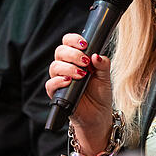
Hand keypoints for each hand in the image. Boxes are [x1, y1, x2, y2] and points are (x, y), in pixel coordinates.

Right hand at [46, 33, 112, 151]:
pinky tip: (69, 81)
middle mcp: (66, 66)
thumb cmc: (100, 94)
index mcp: (76, 58)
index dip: (74, 40)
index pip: (68, 42)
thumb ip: (103, 64)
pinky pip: (50, 84)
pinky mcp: (56, 94)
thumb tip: (96, 55)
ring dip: (68, 67)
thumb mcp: (105, 77)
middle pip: (60, 51)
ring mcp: (60, 80)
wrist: (98, 115)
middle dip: (73, 54)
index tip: (85, 45)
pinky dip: (58, 81)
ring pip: (54, 66)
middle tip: (85, 61)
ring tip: (81, 74)